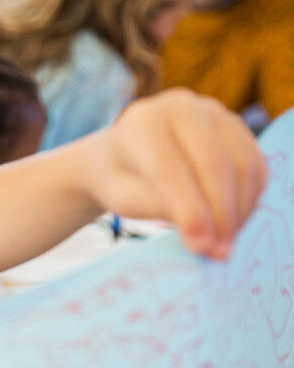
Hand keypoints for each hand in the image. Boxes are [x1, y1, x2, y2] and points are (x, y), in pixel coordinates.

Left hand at [82, 88, 267, 258]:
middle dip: (221, 213)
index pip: (171, 169)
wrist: (123, 155)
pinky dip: (251, 198)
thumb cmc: (119, 180)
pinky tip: (235, 224)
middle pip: (214, 163)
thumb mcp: (124, 198)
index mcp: (143, 122)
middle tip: (220, 252)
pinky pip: (255, 164)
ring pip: (242, 163)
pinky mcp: (235, 126)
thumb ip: (158, 208)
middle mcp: (181, 107)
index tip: (200, 247)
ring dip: (241, 209)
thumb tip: (206, 237)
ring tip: (226, 244)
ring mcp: (213, 112)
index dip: (189, 211)